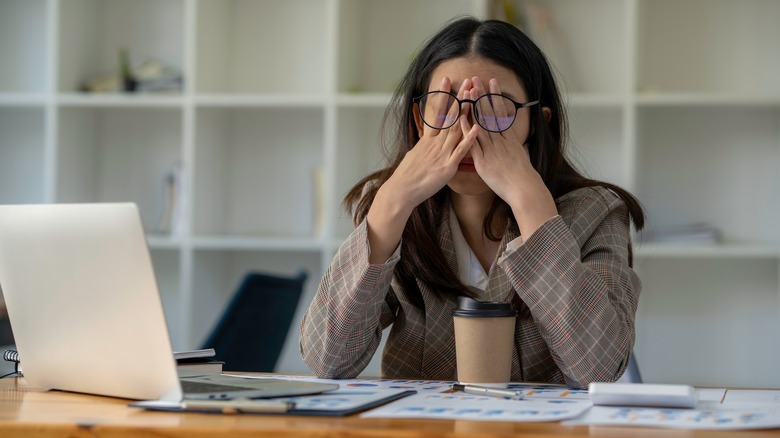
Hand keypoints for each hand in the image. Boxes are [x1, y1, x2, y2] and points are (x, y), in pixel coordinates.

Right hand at [382, 76, 479, 210]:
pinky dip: (469, 139)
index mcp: (428, 139)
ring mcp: (442, 153)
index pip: (436, 112)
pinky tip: (477, 127)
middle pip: (450, 116)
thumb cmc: (407, 176)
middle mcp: (435, 143)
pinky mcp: (447, 166)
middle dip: (459, 97)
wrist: (402, 190)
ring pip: (456, 128)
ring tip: (474, 96)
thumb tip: (426, 140)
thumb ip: (424, 146)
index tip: (447, 80)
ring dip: (466, 111)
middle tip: (467, 81)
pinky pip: (460, 151)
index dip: (442, 95)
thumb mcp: (415, 154)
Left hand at [468, 77, 556, 236]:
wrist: (524, 189)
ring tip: (468, 90)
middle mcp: (500, 140)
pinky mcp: (483, 160)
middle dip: (482, 95)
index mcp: (509, 138)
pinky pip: (473, 143)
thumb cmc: (523, 176)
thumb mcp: (521, 155)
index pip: (501, 112)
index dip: (495, 97)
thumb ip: (515, 146)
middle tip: (476, 78)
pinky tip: (461, 118)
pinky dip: (467, 130)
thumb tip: (515, 141)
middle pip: (490, 113)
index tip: (491, 82)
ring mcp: (491, 149)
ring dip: (474, 106)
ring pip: (481, 123)